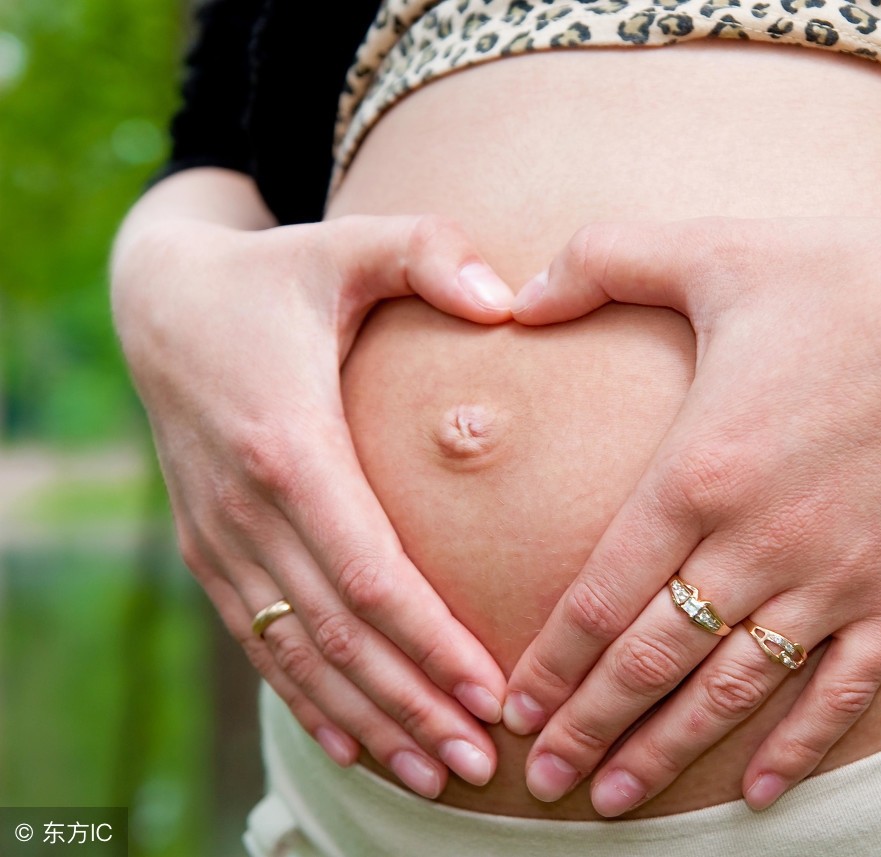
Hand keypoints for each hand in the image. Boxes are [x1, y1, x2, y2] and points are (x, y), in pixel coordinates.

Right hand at [112, 180, 518, 796]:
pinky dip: (307, 699)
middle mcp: (245, 508)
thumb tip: (506, 297)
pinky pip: (260, 641)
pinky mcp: (211, 549)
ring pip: (296, 654)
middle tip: (483, 763)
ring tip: (437, 775)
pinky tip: (356, 743)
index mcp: (288, 444)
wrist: (160, 301)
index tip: (493, 692)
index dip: (430, 641)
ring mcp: (220, 537)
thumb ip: (425, 252)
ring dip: (368, 720)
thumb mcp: (345, 244)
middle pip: (338, 635)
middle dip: (413, 705)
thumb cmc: (275, 274)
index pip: (368, 572)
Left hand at [502, 189, 880, 814]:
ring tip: (617, 802)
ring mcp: (835, 580)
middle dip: (589, 728)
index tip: (514, 707)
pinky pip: (841, 693)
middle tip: (545, 780)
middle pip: (650, 663)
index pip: (597, 599)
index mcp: (698, 472)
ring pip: (731, 693)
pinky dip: (798, 749)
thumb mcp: (709, 250)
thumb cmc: (847, 277)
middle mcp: (758, 544)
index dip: (550, 664)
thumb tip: (512, 295)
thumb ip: (597, 262)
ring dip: (668, 753)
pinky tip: (758, 792)